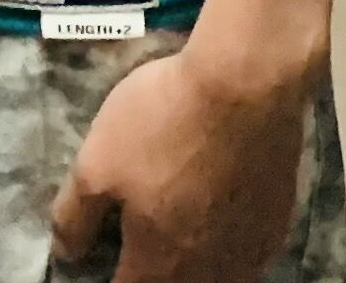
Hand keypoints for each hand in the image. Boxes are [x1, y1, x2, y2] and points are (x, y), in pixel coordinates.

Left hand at [54, 45, 312, 282]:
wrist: (246, 81)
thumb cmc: (164, 120)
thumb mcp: (95, 162)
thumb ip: (76, 216)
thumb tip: (67, 254)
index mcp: (158, 261)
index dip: (111, 279)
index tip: (107, 263)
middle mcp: (208, 270)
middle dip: (154, 274)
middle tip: (141, 251)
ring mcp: (250, 249)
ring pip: (218, 279)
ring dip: (196, 269)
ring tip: (181, 244)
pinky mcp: (278, 221)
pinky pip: (249, 254)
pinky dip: (230, 250)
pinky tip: (224, 224)